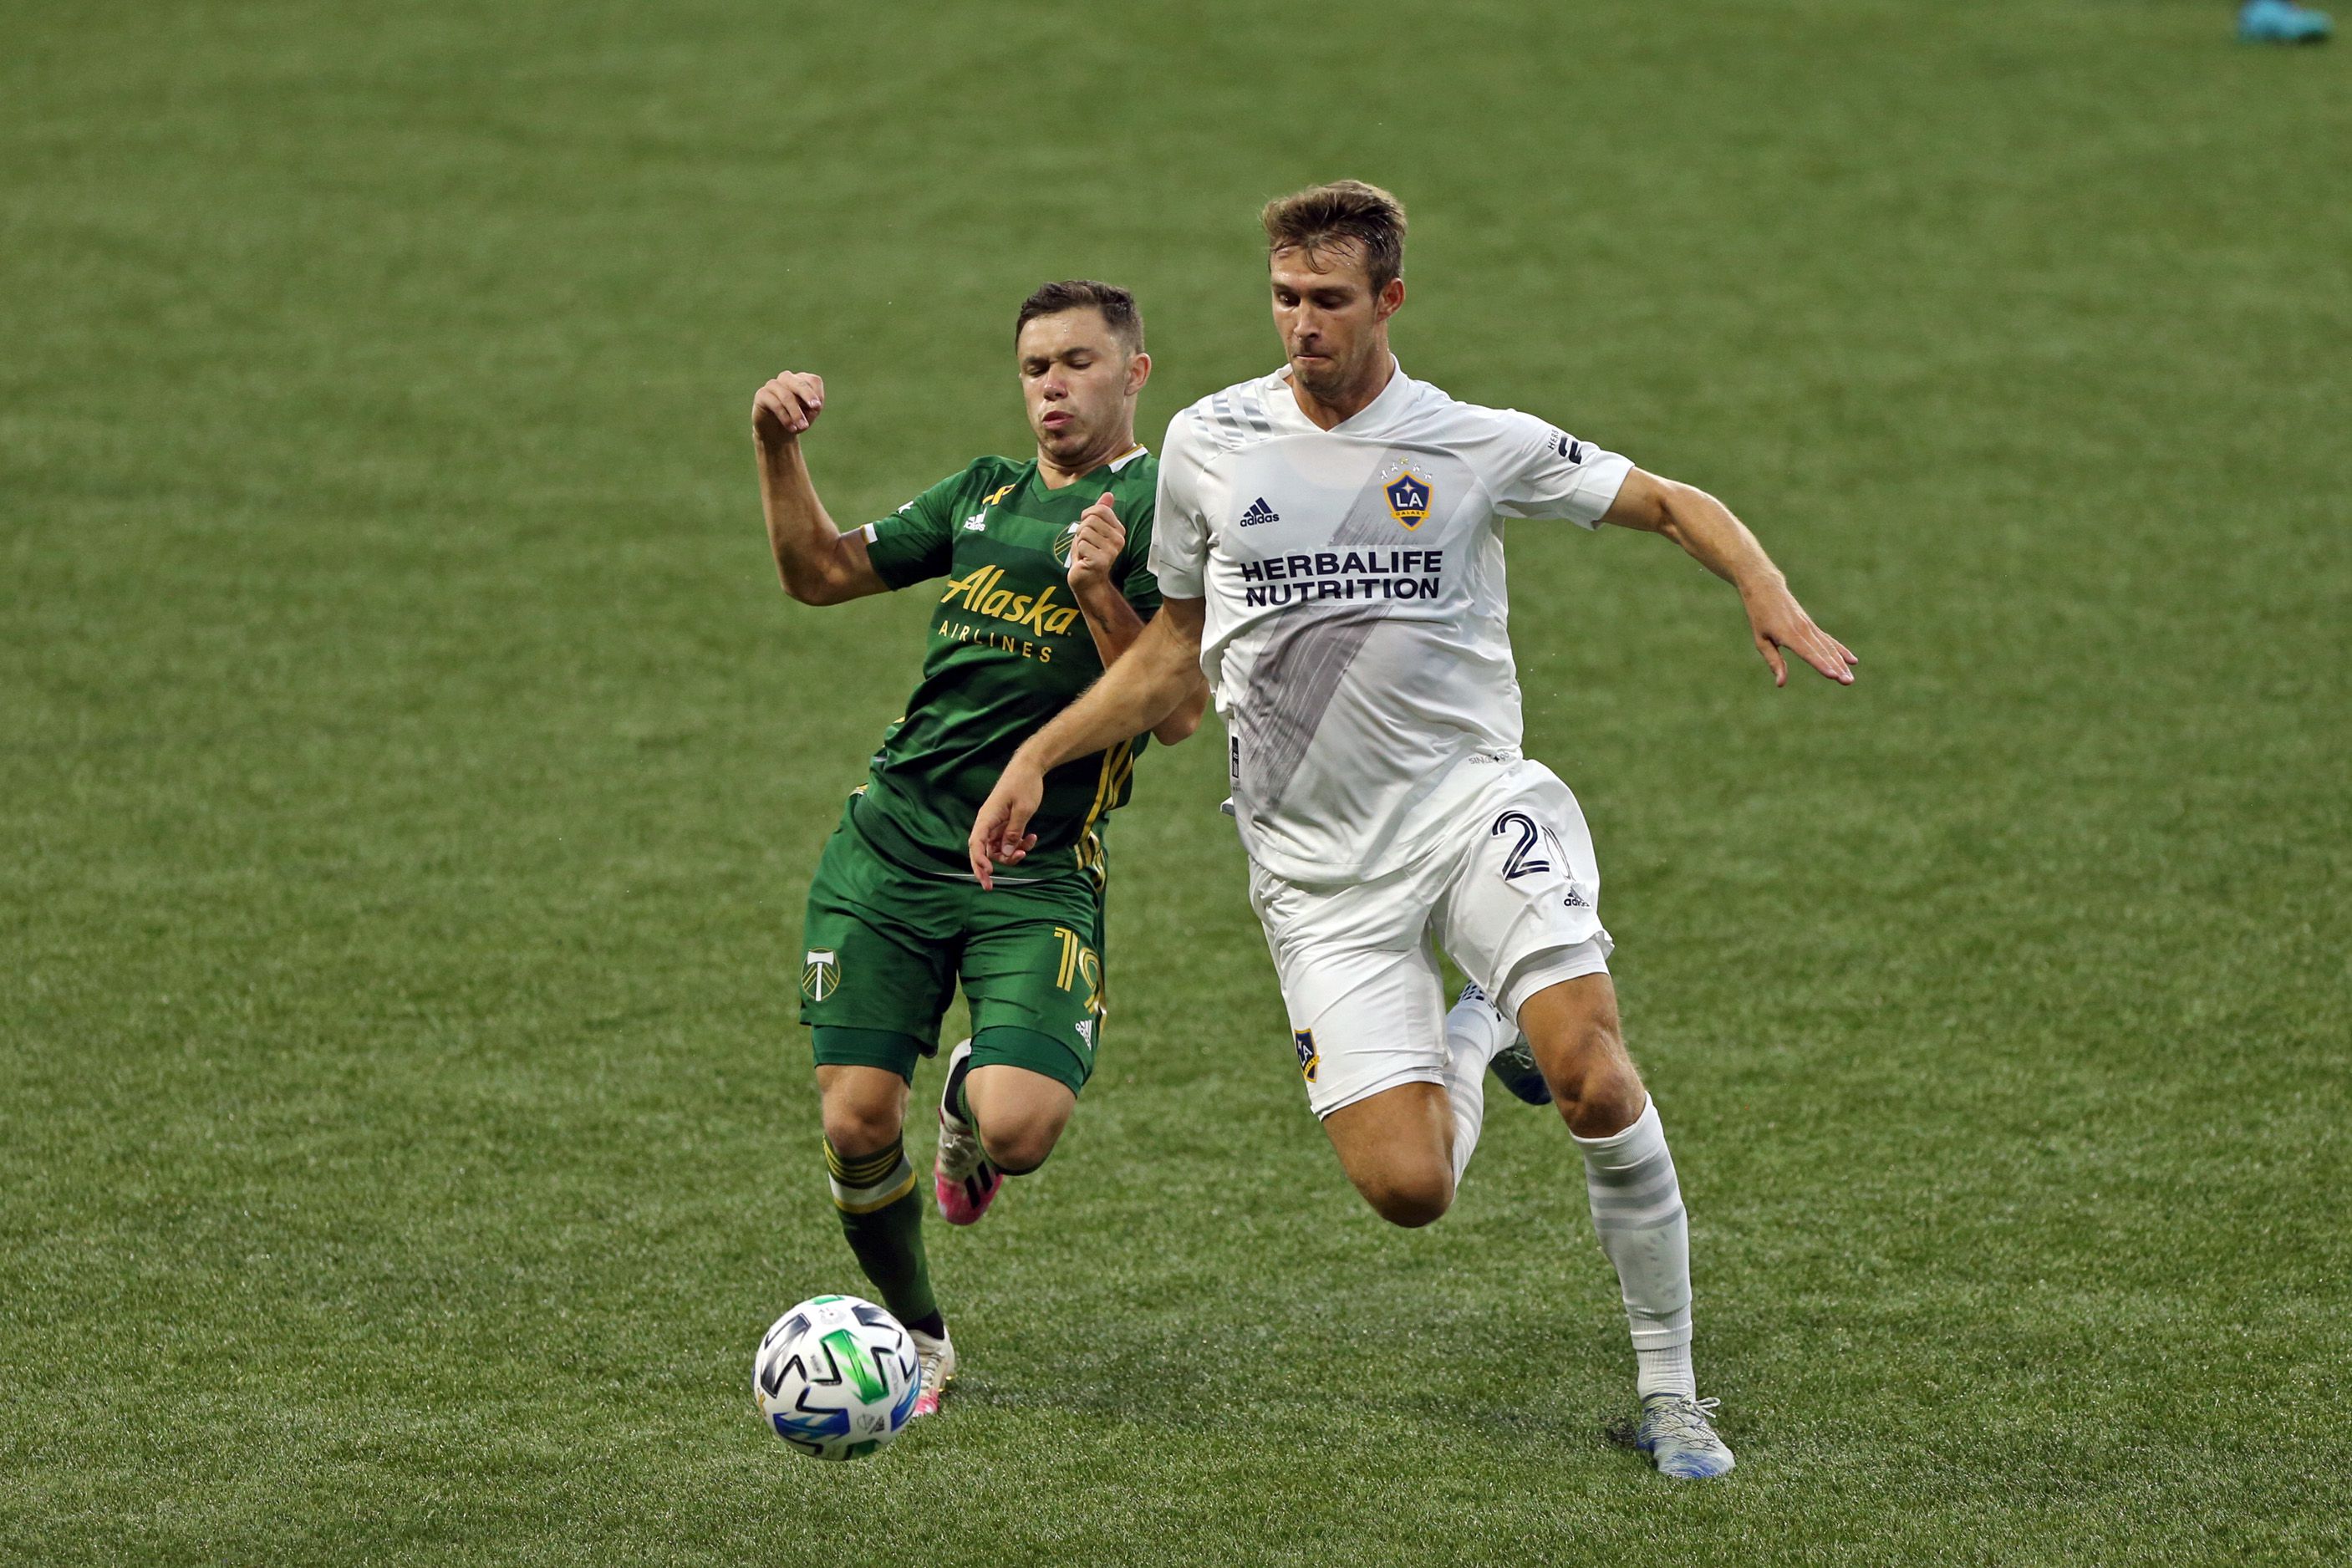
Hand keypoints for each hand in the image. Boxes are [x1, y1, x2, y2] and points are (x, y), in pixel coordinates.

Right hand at [752, 372, 825, 445]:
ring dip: (796, 413)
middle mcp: (787, 379)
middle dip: (808, 395)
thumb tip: (813, 407)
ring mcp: (773, 385)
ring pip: (787, 395)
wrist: (776, 433)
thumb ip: (813, 409)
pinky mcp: (761, 395)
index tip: (818, 408)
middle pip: (799, 383)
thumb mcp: (809, 415)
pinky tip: (792, 428)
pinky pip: (775, 404)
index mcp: (801, 380)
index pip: (813, 381)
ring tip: (803, 427)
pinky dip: (785, 417)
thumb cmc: (796, 420)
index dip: (817, 394)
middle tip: (816, 408)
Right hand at [967, 757, 1045, 889]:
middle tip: (990, 887)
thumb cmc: (1024, 785)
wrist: (1030, 768)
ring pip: (997, 849)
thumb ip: (1014, 832)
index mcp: (987, 818)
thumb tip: (1007, 852)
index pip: (976, 844)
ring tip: (1028, 846)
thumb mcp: (1023, 810)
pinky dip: (1018, 844)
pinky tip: (1032, 838)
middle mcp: (987, 823)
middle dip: (986, 869)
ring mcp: (995, 824)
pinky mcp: (1004, 824)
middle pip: (981, 851)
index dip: (978, 861)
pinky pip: (1007, 841)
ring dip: (1011, 854)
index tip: (988, 873)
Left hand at [1065, 492, 1123, 596]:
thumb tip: (1109, 494)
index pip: (1100, 509)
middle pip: (1091, 519)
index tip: (1087, 529)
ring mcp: (1112, 551)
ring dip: (1079, 542)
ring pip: (1085, 532)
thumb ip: (1101, 512)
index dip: (1087, 516)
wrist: (1087, 580)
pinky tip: (1084, 560)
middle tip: (1086, 544)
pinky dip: (1078, 552)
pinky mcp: (1102, 560)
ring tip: (1085, 552)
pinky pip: (1082, 545)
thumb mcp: (1093, 529)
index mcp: (1119, 530)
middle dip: (1082, 531)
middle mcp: (1119, 539)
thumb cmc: (1089, 554)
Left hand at [1741, 578, 1857, 686]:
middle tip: (1848, 682)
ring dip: (1841, 663)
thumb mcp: (1761, 640)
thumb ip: (1774, 661)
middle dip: (1836, 668)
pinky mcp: (1812, 626)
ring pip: (1829, 648)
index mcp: (1787, 634)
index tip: (1832, 675)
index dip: (1820, 664)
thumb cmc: (1760, 617)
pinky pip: (1829, 640)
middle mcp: (1802, 630)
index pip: (1807, 652)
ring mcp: (1810, 627)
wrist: (1767, 589)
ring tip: (1850, 679)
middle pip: (1823, 652)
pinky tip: (1852, 661)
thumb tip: (1781, 684)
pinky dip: (1840, 651)